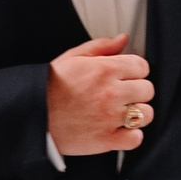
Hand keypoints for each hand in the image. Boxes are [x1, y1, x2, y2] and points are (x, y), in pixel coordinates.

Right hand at [47, 31, 154, 156]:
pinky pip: (136, 139)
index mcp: (104, 70)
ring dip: (137, 113)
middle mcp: (111, 93)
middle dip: (137, 90)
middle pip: (147, 89)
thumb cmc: (49, 87)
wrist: (33, 115)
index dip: (135, 70)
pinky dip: (131, 136)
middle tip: (123, 94)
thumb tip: (122, 40)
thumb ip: (101, 46)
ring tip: (122, 112)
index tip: (127, 76)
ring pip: (146, 114)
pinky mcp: (107, 140)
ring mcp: (110, 118)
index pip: (142, 66)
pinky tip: (120, 129)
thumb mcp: (72, 57)